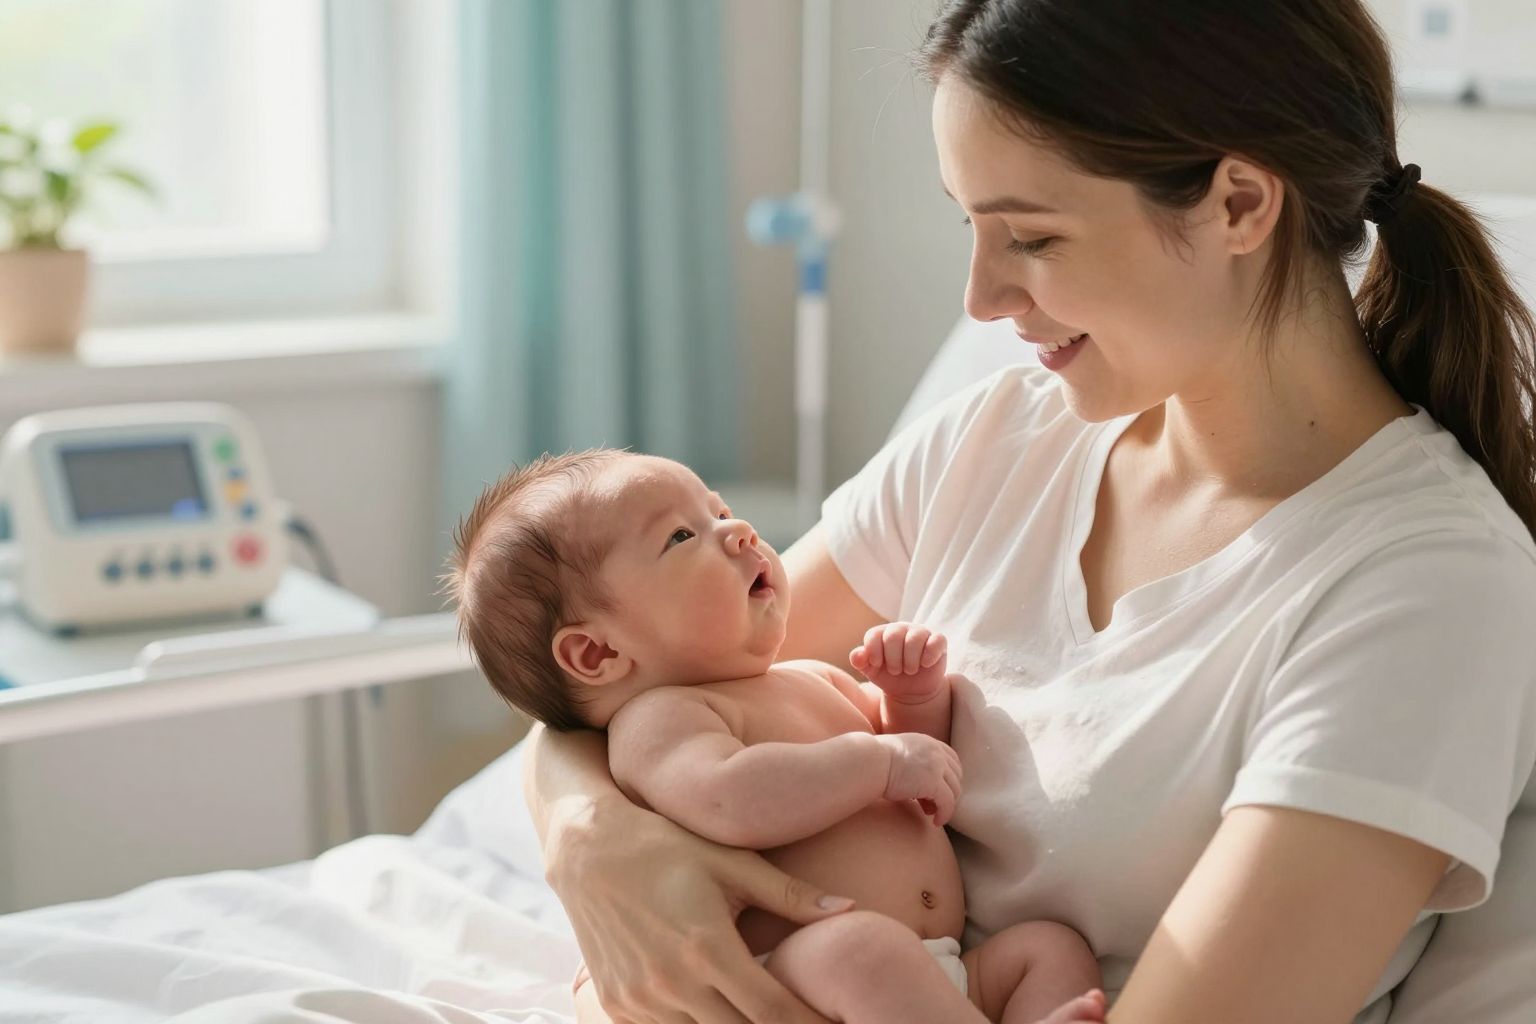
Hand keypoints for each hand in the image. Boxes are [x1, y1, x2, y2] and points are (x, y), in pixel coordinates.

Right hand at [547, 794, 855, 1022]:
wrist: (587, 849)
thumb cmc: (669, 846)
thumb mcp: (731, 861)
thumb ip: (789, 894)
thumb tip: (850, 910)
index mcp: (707, 947)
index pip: (773, 1012)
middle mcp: (671, 983)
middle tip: (809, 1020)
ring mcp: (640, 1001)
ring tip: (761, 1011)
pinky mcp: (617, 1006)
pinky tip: (717, 1008)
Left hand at [850, 622, 947, 702]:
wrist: (911, 690)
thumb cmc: (888, 676)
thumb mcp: (871, 671)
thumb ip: (860, 661)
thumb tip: (857, 655)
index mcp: (881, 633)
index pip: (873, 636)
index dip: (874, 653)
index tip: (877, 665)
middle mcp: (900, 629)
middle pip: (893, 636)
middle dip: (893, 659)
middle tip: (896, 671)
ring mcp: (920, 633)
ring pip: (914, 639)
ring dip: (910, 661)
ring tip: (909, 670)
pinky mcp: (938, 641)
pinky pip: (936, 641)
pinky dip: (929, 656)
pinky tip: (925, 664)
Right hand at [874, 732, 961, 826]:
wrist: (869, 762)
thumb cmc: (875, 761)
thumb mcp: (900, 754)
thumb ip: (914, 762)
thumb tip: (918, 782)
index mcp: (927, 742)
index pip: (951, 759)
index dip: (949, 776)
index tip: (940, 790)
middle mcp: (936, 751)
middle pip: (956, 775)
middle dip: (948, 791)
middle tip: (932, 804)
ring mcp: (937, 766)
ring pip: (954, 790)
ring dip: (945, 804)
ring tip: (930, 813)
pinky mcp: (934, 783)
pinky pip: (948, 802)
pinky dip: (945, 814)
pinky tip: (935, 821)